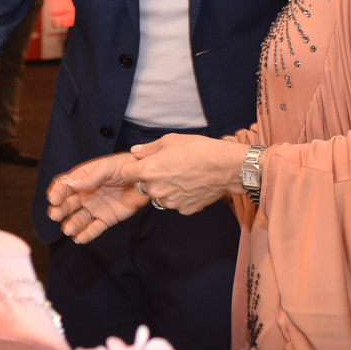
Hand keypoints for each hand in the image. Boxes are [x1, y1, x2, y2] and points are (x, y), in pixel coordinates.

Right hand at [46, 153, 149, 242]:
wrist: (146, 178)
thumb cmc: (126, 166)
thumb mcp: (107, 167)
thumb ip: (90, 178)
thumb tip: (71, 185)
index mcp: (83, 178)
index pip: (64, 185)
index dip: (57, 192)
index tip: (53, 199)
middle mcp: (86, 194)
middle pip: (67, 204)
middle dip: (59, 210)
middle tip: (56, 215)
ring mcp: (95, 207)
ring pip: (78, 218)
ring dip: (71, 225)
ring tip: (68, 230)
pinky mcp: (106, 219)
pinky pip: (94, 228)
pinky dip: (86, 234)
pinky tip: (80, 238)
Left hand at [130, 134, 248, 214]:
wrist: (225, 167)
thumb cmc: (198, 149)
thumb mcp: (170, 140)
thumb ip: (148, 148)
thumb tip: (136, 151)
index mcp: (148, 171)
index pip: (125, 173)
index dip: (131, 166)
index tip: (140, 162)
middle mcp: (155, 189)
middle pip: (143, 185)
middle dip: (151, 177)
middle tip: (168, 166)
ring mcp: (170, 202)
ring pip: (160, 194)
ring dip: (165, 187)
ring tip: (183, 174)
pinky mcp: (184, 209)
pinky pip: (176, 202)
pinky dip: (180, 195)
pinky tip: (191, 184)